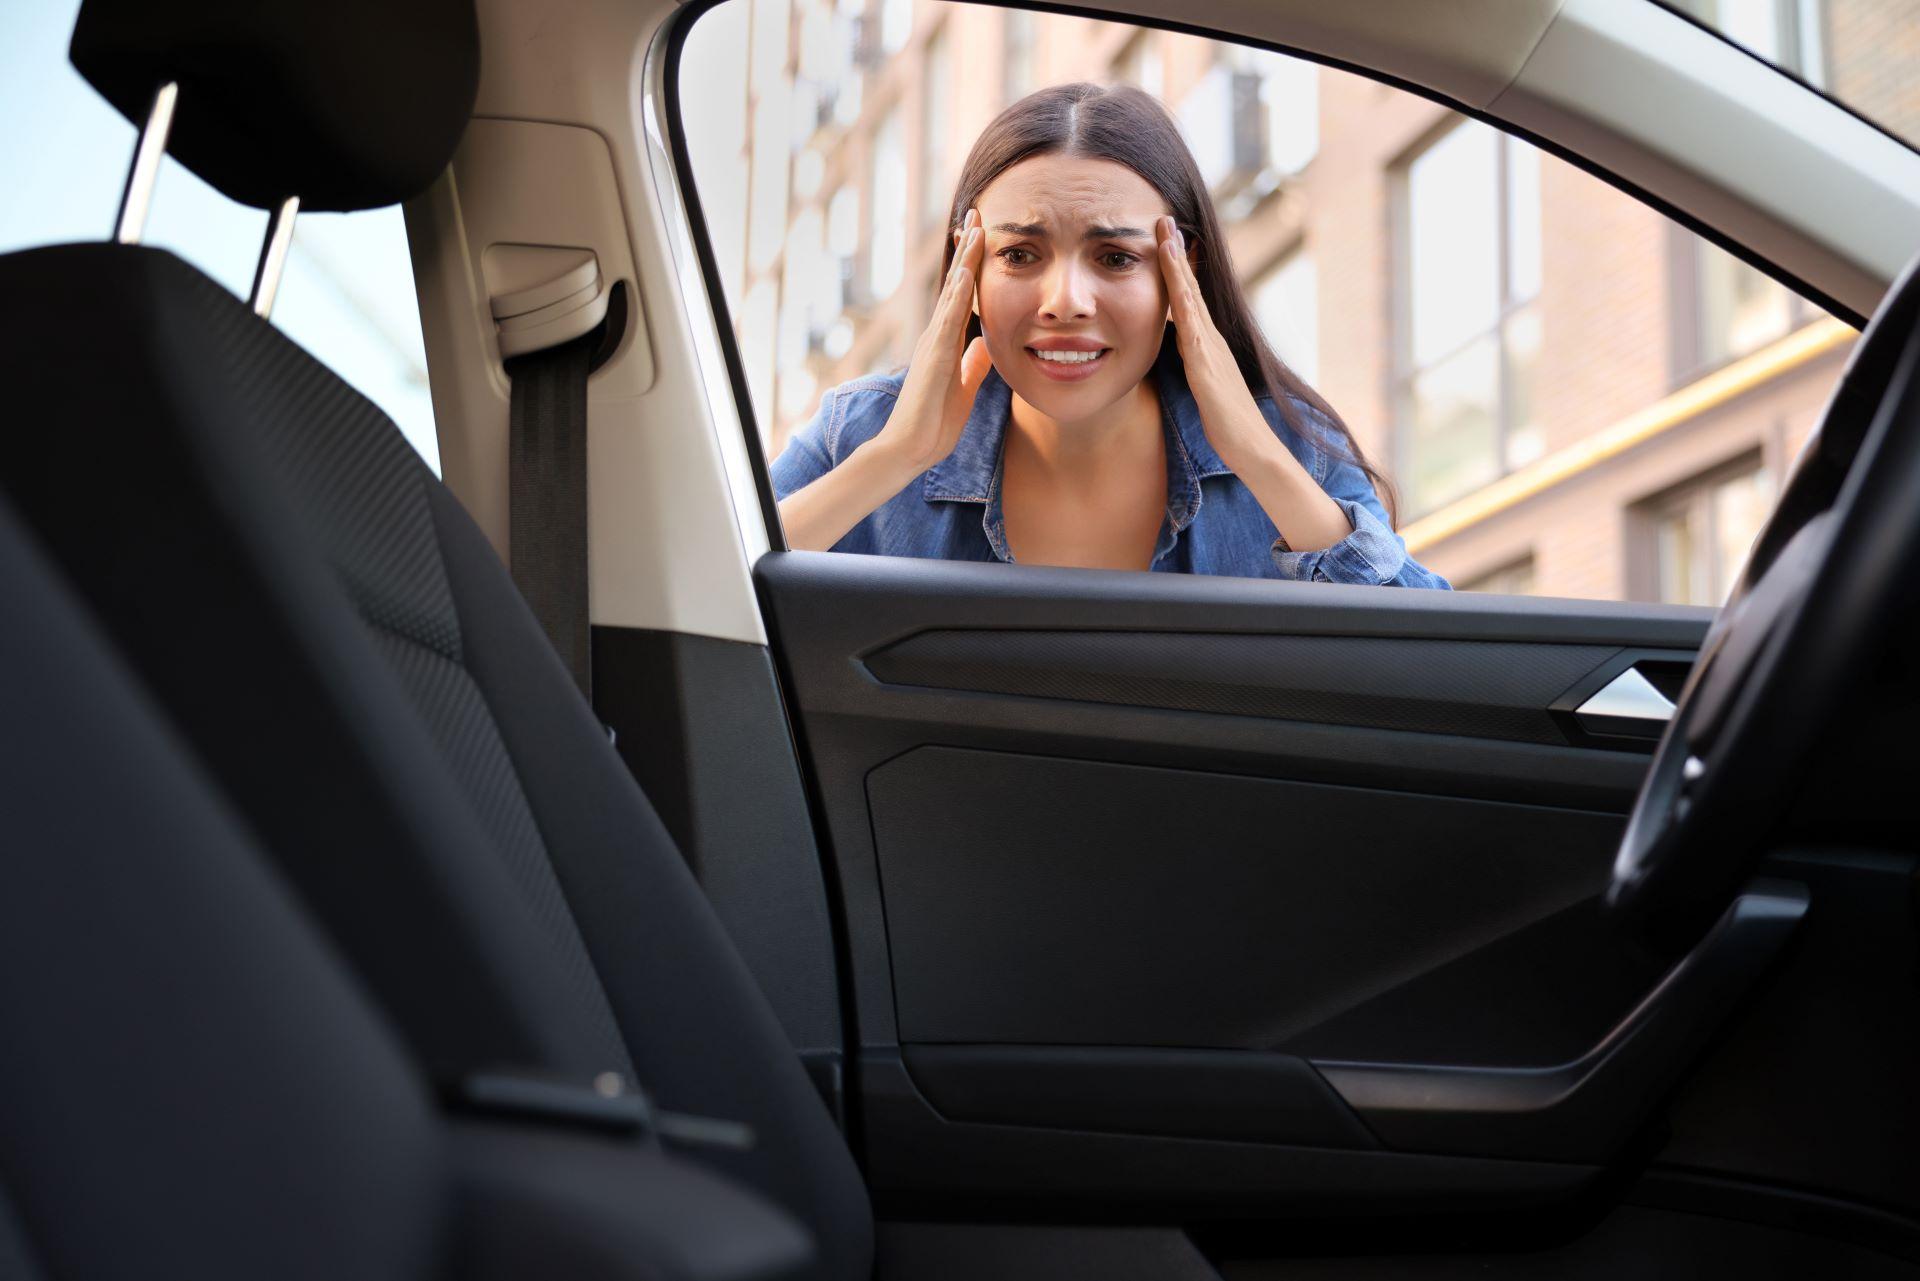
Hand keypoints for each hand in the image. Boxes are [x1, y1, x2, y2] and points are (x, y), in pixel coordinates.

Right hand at [874, 207, 995, 472]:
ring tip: (975, 226)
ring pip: (953, 290)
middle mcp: (937, 335)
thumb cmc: (933, 424)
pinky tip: (966, 269)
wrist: (910, 448)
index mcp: (946, 343)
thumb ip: (973, 366)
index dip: (973, 267)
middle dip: (968, 248)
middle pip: (956, 283)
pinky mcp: (934, 353)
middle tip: (978, 214)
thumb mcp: (964, 389)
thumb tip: (984, 346)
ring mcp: (934, 341)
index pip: (964, 297)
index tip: (982, 238)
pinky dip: (958, 291)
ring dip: (964, 258)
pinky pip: (949, 316)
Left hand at [1156, 215, 1354, 551]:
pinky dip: (1179, 290)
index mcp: (1207, 346)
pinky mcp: (1205, 358)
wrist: (1254, 447)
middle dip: (1177, 252)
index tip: (1165, 241)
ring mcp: (1209, 345)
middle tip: (1163, 219)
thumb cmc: (1228, 427)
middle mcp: (1211, 338)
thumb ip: (1192, 372)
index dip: (1176, 271)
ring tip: (1165, 230)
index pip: (1188, 301)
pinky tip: (1170, 273)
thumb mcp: (1203, 391)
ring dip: (1177, 261)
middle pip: (1190, 287)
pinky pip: (1188, 316)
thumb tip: (1177, 361)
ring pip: (1190, 295)